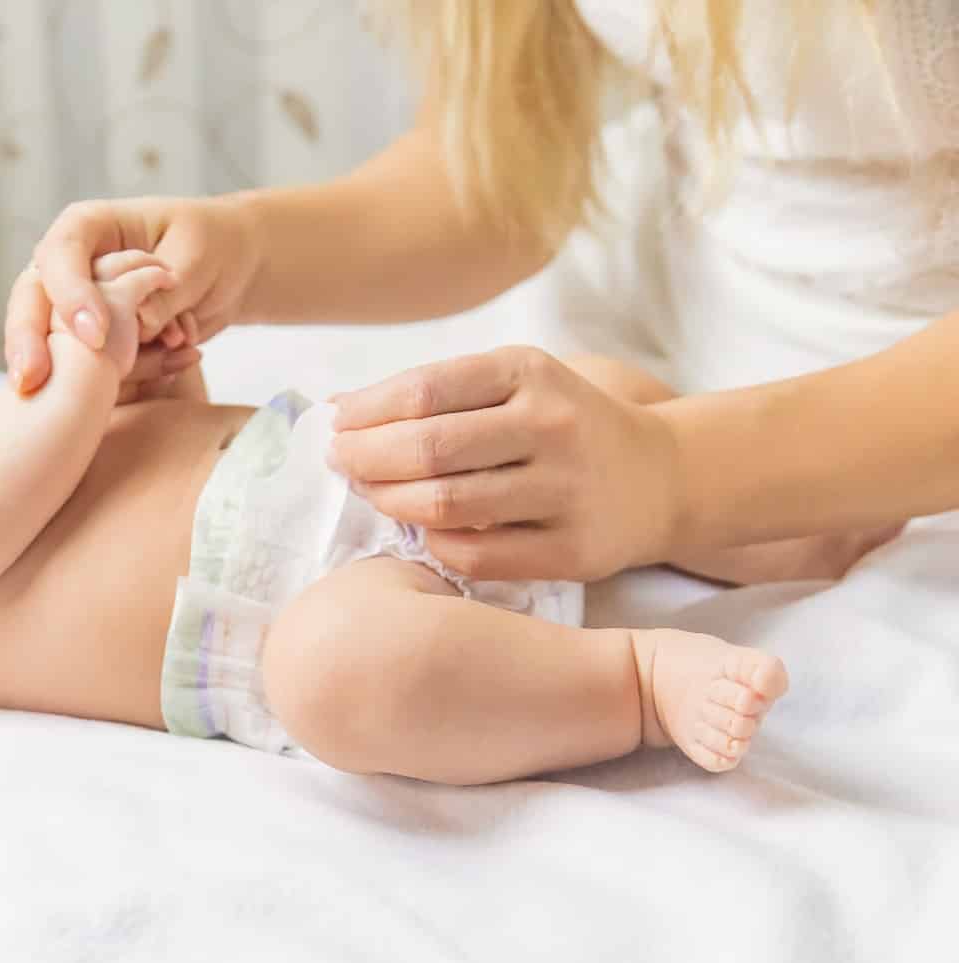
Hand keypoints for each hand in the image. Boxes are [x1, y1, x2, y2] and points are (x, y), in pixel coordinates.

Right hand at [5, 195, 261, 392]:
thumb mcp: (197, 258)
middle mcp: (72, 264)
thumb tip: (139, 326)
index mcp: (88, 226)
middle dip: (27, 341)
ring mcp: (79, 302)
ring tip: (86, 391)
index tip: (93, 337)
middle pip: (31, 300)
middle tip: (30, 380)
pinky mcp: (99, 335)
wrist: (232, 267)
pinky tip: (181, 361)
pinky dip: (134, 371)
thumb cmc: (213, 244)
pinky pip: (94, 361)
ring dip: (76, 368)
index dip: (70, 294)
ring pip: (49, 338)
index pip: (60, 255)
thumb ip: (166, 294)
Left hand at [328, 346, 682, 581]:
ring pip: (448, 505)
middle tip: (341, 464)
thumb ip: (434, 392)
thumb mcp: (513, 384)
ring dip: (392, 502)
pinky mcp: (573, 549)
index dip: (366, 413)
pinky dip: (436, 545)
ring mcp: (566, 489)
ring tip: (373, 494)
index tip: (335, 427)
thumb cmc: (562, 426)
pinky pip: (478, 556)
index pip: (423, 390)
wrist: (660, 477)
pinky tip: (424, 531)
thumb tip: (338, 408)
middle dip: (366, 459)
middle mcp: (552, 425)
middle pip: (429, 448)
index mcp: (529, 372)